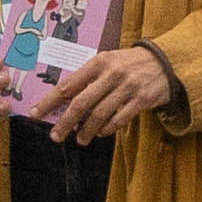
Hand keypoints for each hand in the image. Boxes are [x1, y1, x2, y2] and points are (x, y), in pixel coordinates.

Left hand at [40, 42, 176, 145]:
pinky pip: (118, 120)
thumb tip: (64, 99)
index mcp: (98, 62)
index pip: (68, 84)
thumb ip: (89, 77)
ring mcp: (127, 87)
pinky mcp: (141, 100)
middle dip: (65, 122)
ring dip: (86, 131)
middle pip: (81, 103)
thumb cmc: (131, 63)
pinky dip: (106, 129)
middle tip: (56, 135)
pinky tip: (101, 133)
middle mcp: (111, 74)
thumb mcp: (109, 62)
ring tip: (80, 139)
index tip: (36, 113)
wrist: (165, 61)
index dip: (49, 101)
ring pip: (99, 115)